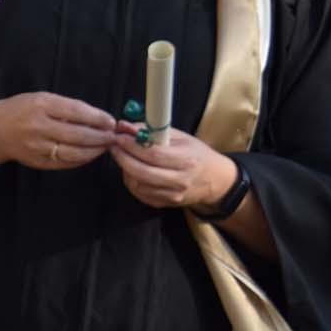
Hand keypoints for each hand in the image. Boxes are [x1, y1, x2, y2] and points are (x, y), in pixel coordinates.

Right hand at [0, 92, 117, 171]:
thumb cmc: (23, 109)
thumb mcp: (43, 99)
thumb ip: (68, 107)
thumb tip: (99, 118)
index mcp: (41, 106)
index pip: (77, 112)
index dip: (98, 118)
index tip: (111, 121)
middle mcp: (38, 127)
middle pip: (78, 135)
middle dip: (100, 137)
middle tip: (113, 136)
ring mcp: (37, 147)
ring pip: (73, 153)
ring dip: (94, 151)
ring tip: (105, 146)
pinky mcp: (37, 162)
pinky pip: (64, 163)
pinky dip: (81, 160)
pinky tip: (90, 155)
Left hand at [110, 124, 237, 210]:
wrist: (215, 181)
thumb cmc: (198, 155)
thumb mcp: (181, 137)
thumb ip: (153, 131)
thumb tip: (127, 126)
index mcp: (186, 160)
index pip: (154, 154)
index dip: (133, 146)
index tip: (120, 136)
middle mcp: (180, 180)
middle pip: (142, 172)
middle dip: (123, 158)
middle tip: (114, 146)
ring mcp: (172, 195)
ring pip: (138, 185)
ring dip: (125, 170)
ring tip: (124, 157)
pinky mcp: (165, 204)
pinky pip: (141, 194)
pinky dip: (132, 181)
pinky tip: (132, 170)